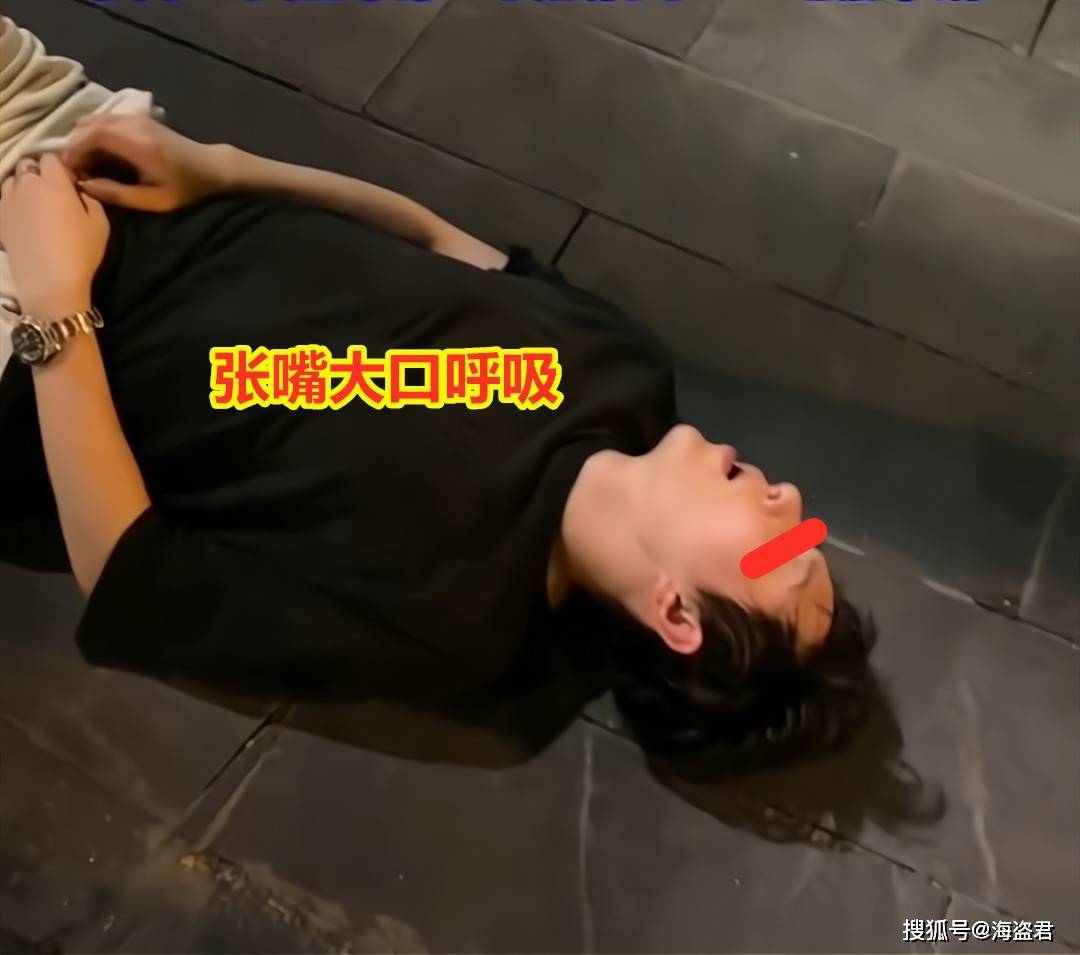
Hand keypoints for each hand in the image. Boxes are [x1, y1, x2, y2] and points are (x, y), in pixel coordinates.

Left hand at [0, 154, 109, 318]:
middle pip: (28, 165)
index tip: (69, 183)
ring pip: (12, 180)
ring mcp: (8, 200)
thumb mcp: (101, 225)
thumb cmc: (81, 252)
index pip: (51, 158)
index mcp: (55, 182)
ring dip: (22, 186)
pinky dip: (11, 201)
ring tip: (33, 203)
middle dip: (39, 174)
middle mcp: (27, 184)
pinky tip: (22, 217)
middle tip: (51, 193)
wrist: (49, 281)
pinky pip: (2, 199)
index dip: (60, 167)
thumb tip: (80, 191)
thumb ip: (91, 199)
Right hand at [61, 114, 231, 212]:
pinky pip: (105, 120)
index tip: (69, 172)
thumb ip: (118, 194)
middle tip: (76, 171)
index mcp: (136, 142)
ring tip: (87, 165)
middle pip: (87, 125)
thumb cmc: (185, 188)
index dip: (73, 152)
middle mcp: (133, 123)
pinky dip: (94, 134)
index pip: (90, 136)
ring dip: (83, 139)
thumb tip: (86, 186)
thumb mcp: (154, 200)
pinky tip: (100, 155)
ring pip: (94, 120)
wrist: (210, 167)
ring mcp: (136, 117)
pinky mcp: (138, 117)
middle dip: (75, 146)